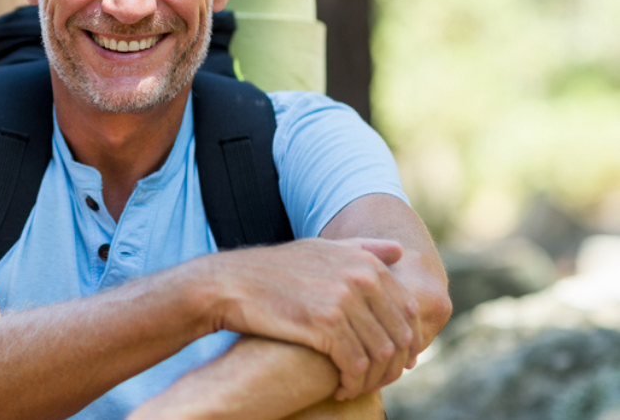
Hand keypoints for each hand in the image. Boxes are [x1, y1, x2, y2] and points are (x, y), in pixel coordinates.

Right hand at [204, 238, 420, 399]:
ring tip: (357, 387)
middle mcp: (361, 277)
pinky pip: (355, 364)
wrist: (229, 284)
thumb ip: (362, 248)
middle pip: (399, 334)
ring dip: (373, 379)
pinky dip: (352, 383)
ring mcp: (343, 299)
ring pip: (380, 353)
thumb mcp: (319, 249)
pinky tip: (340, 390)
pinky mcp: (324, 324)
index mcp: (365, 262)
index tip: (397, 360)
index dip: (407, 340)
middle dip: (394, 365)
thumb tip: (399, 252)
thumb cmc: (274, 271)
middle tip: (378, 381)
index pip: (408, 309)